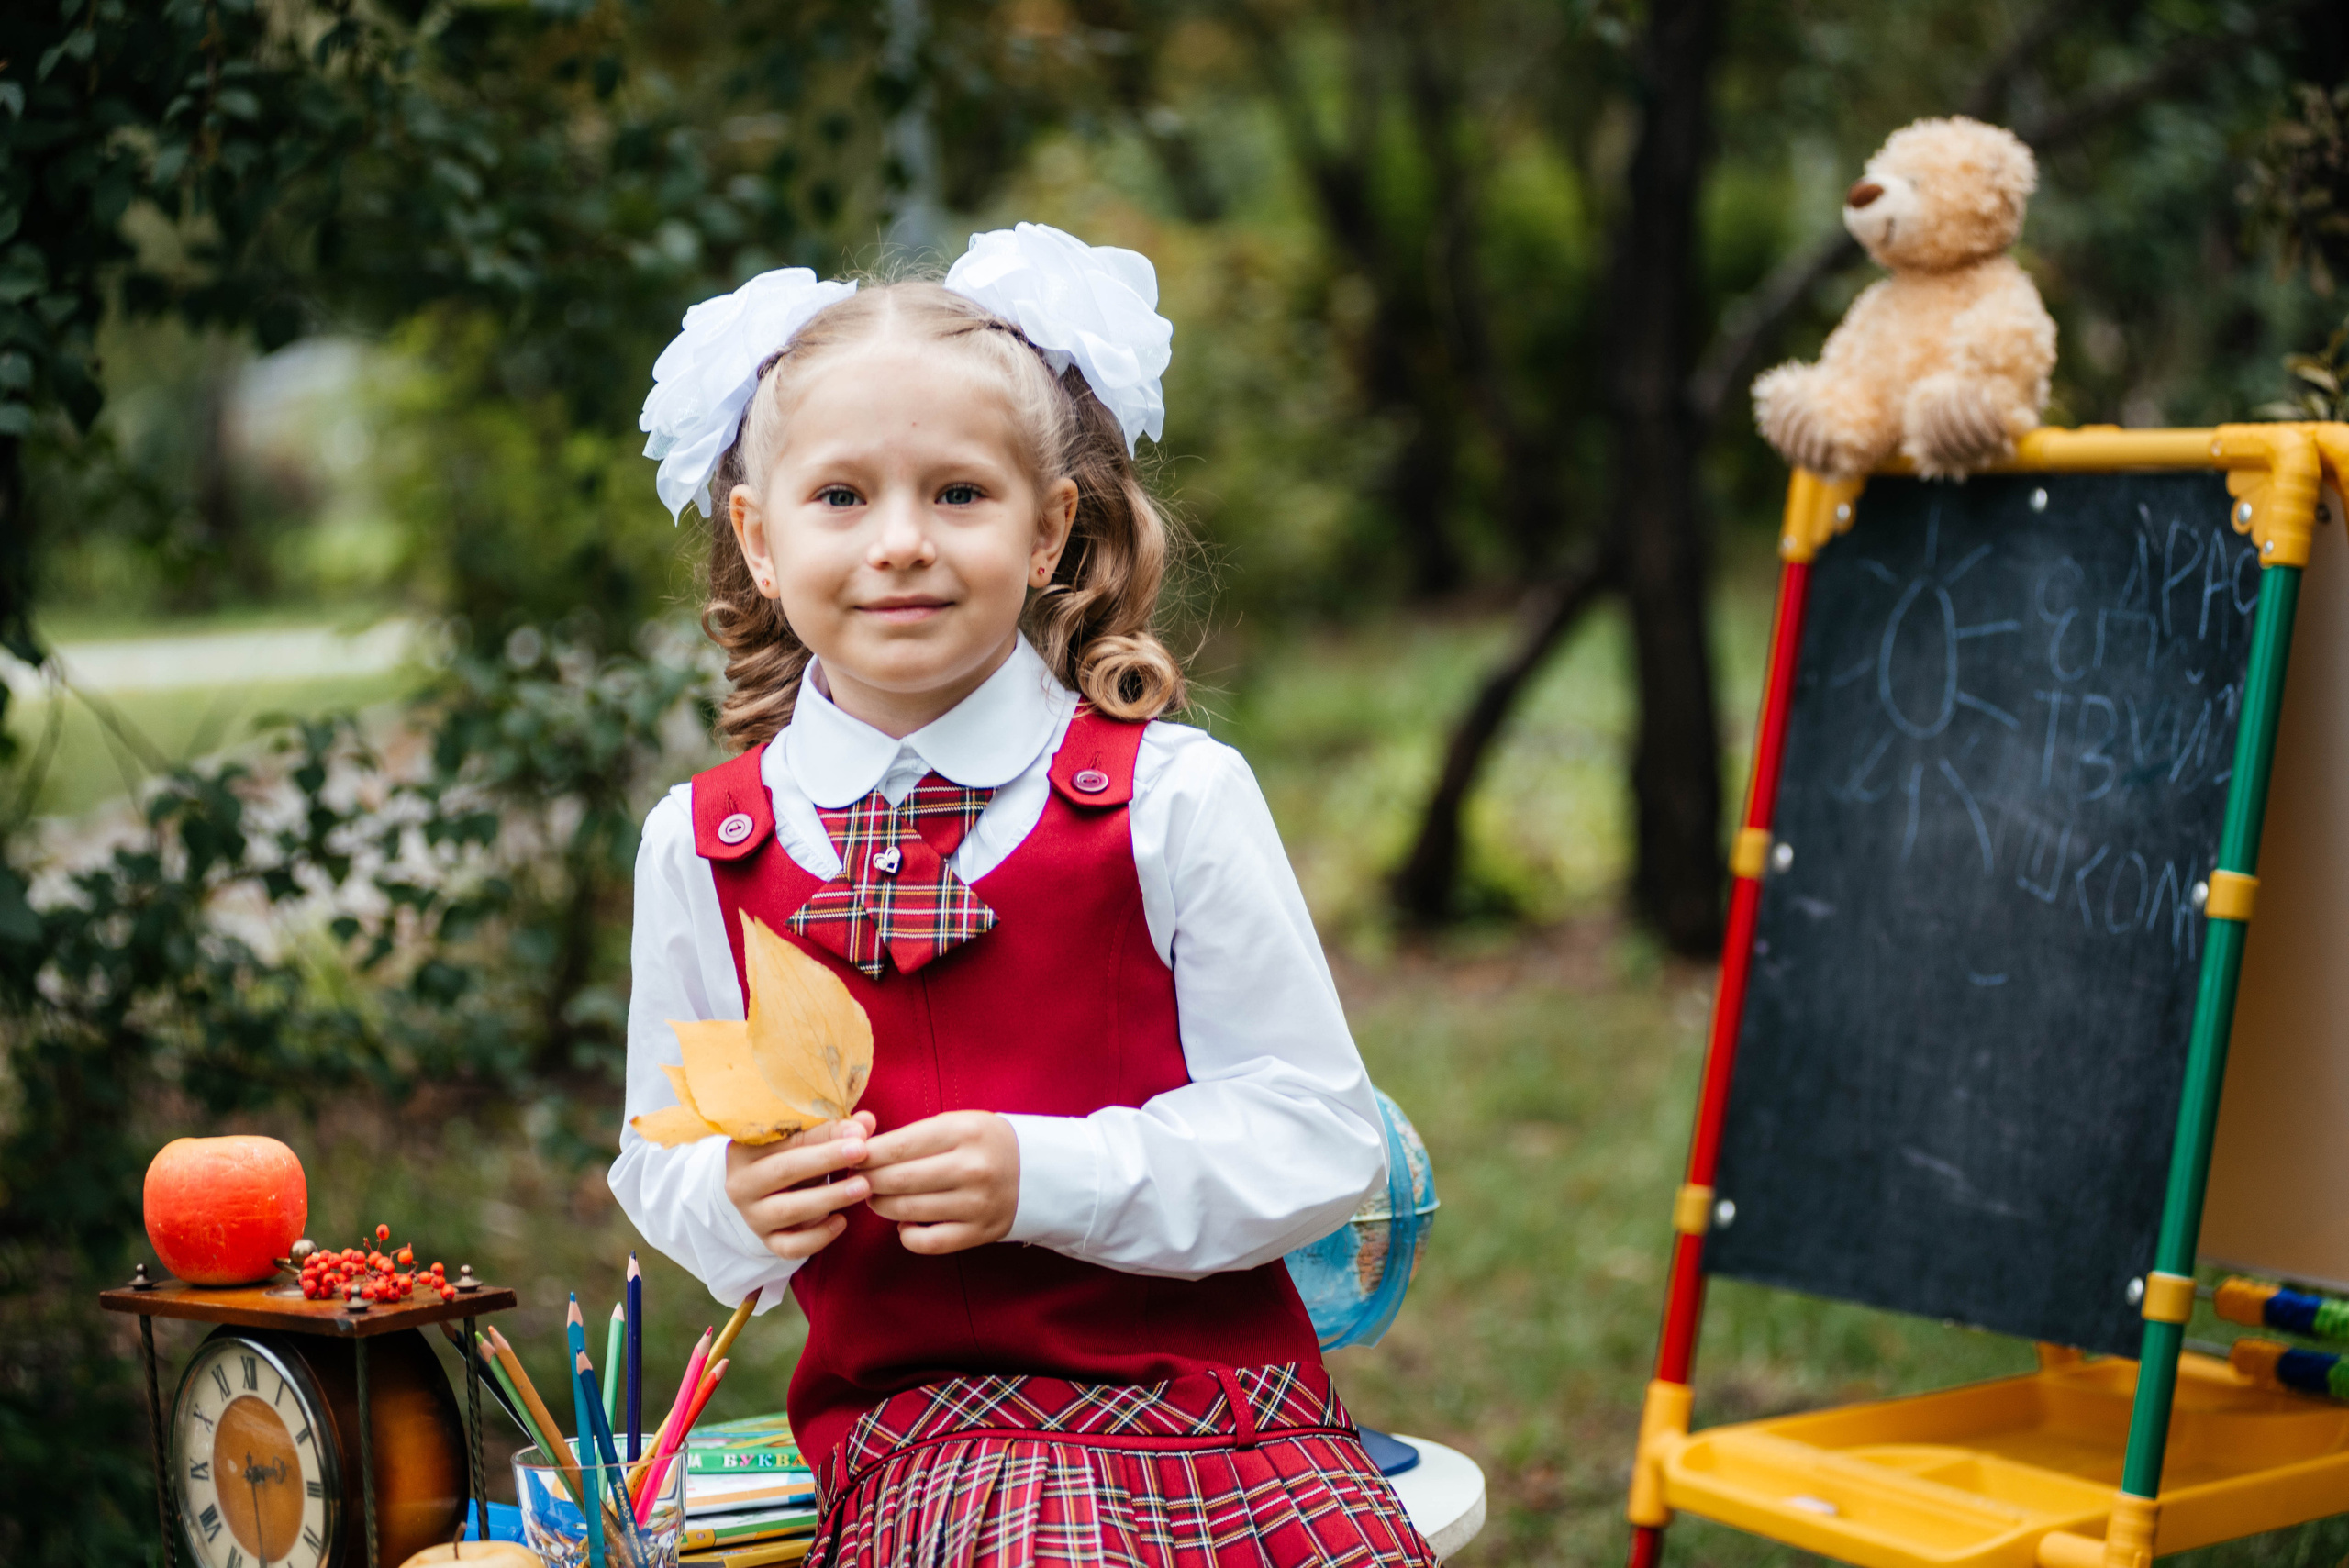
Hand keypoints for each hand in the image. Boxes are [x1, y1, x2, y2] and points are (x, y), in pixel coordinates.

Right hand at [724, 1113, 878, 1260]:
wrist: (771, 1195)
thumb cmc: (793, 1157)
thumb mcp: (808, 1141)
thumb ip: (835, 1130)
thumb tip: (865, 1122)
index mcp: (746, 1147)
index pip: (784, 1137)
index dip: (823, 1134)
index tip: (857, 1133)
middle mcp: (742, 1182)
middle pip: (783, 1170)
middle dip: (825, 1160)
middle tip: (861, 1152)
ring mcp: (752, 1215)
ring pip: (788, 1209)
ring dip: (829, 1197)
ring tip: (862, 1187)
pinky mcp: (767, 1241)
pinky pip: (791, 1246)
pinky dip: (818, 1236)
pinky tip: (842, 1221)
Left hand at [860, 1110, 1019, 1255]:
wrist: (1039, 1170)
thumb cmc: (985, 1143)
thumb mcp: (957, 1123)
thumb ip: (913, 1136)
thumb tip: (861, 1151)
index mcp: (964, 1132)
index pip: (898, 1146)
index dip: (865, 1154)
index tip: (850, 1157)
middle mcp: (971, 1167)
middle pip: (897, 1180)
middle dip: (867, 1181)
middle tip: (855, 1180)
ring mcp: (977, 1203)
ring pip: (907, 1211)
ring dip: (881, 1206)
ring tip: (876, 1197)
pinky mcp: (980, 1232)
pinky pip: (927, 1242)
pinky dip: (907, 1235)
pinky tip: (905, 1222)